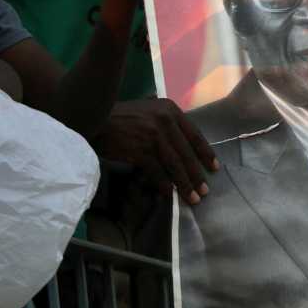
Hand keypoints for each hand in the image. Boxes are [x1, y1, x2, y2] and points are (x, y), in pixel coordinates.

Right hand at [95, 98, 217, 205]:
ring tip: (192, 197)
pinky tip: (167, 193)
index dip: (205, 153)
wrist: (93, 118)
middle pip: (186, 153)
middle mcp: (165, 120)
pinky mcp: (140, 149)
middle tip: (204, 190)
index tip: (214, 167)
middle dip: (197, 174)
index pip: (194, 134)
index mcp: (170, 110)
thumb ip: (166, 121)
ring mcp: (153, 135)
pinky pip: (156, 171)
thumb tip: (183, 144)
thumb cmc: (121, 116)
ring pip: (174, 164)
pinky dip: (163, 183)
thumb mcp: (149, 110)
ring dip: (184, 183)